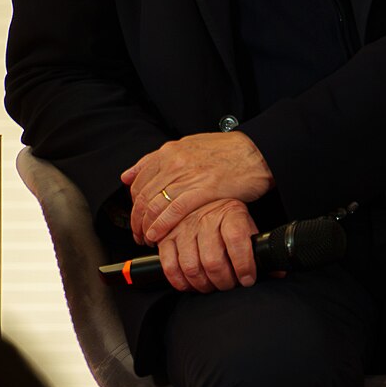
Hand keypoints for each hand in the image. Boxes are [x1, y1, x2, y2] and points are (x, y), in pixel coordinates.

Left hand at [123, 131, 274, 244]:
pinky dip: (161, 226)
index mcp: (170, 151)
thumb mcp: (190, 146)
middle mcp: (175, 161)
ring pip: (154, 206)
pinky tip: (157, 236)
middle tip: (138, 234)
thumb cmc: (228, 151)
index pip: (138, 181)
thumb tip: (129, 174)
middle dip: (136, 220)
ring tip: (147, 239)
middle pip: (142, 196)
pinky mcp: (203, 189)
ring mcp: (188, 175)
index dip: (132, 204)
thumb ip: (159, 159)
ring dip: (146, 227)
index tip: (136, 216)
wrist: (257, 152)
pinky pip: (173, 212)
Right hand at [153, 198, 259, 292]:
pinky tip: (191, 285)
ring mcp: (184, 228)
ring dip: (203, 285)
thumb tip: (278, 272)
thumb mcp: (248, 228)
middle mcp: (206, 219)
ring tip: (213, 287)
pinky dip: (180, 282)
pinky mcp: (167, 238)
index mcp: (231, 213)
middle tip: (230, 286)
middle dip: (224, 281)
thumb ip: (260, 249)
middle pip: (213, 260)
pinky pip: (169, 266)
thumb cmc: (230, 222)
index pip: (237, 240)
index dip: (244, 265)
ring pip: (191, 266)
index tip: (248, 279)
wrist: (204, 202)